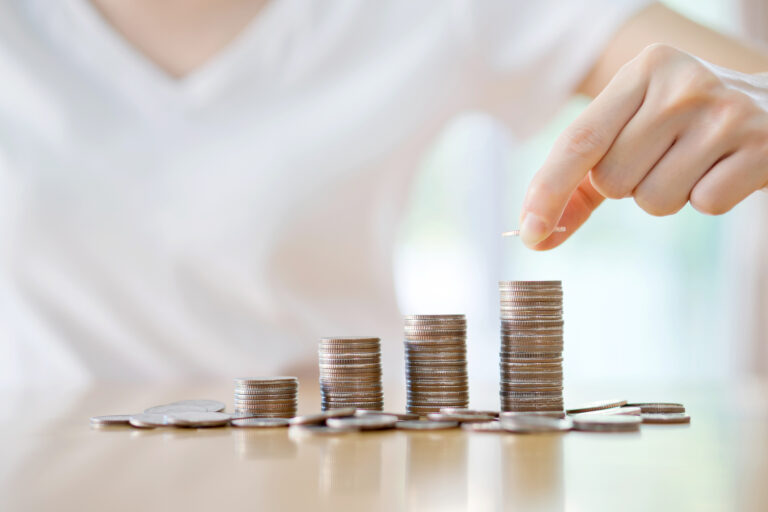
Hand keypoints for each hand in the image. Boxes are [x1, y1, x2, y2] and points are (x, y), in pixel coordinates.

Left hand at [519, 43, 767, 249]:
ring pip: (654, 200)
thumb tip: (536, 236)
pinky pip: (704, 204)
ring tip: (693, 161)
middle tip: (663, 156)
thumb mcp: (632, 129)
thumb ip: (581, 181)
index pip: (580, 140)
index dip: (549, 190)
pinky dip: (707, 197)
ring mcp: (726, 113)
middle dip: (627, 185)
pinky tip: (723, 168)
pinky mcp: (761, 146)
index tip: (529, 231)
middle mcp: (682, 85)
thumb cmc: (683, 125)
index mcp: (643, 70)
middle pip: (613, 180)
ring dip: (666, 195)